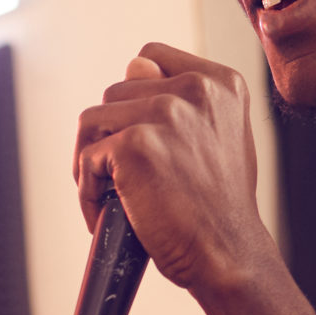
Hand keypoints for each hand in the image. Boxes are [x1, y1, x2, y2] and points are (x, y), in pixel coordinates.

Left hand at [73, 44, 276, 295]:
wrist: (228, 255)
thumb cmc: (220, 207)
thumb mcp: (217, 139)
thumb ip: (180, 100)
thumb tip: (132, 66)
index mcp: (220, 82)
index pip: (150, 58)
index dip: (136, 96)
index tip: (143, 137)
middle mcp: (195, 89)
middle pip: (116, 90)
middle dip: (111, 134)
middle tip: (123, 179)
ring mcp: (164, 114)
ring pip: (94, 121)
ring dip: (93, 161)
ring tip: (111, 196)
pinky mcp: (134, 144)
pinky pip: (87, 159)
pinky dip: (88, 191)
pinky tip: (106, 214)